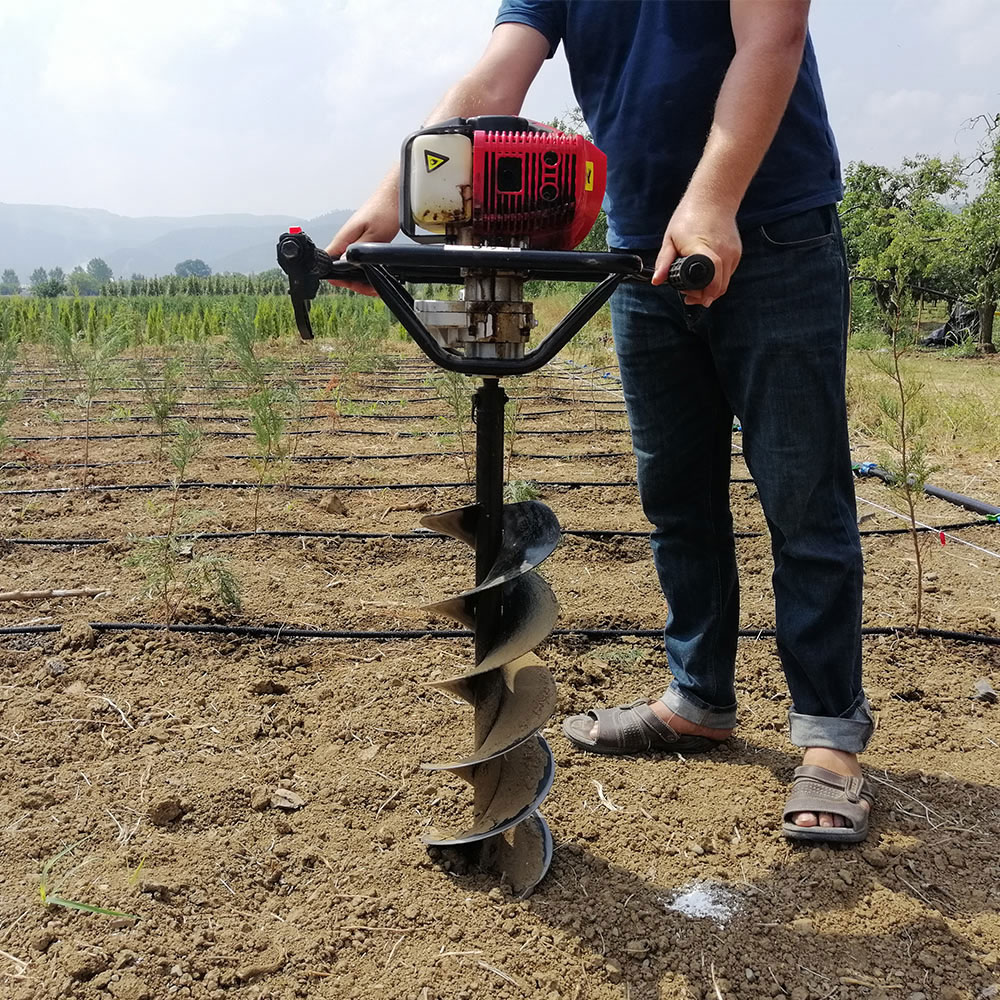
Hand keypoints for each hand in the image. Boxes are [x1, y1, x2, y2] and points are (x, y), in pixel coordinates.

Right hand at [324, 181, 399, 295]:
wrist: (394, 196)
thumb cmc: (384, 209)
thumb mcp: (374, 234)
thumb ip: (359, 251)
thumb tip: (345, 264)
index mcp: (343, 238)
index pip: (329, 262)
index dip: (338, 277)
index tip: (352, 284)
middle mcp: (345, 241)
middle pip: (341, 270)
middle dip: (355, 283)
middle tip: (370, 289)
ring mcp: (353, 242)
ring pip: (351, 268)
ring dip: (362, 279)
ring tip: (375, 286)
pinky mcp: (362, 243)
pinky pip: (359, 262)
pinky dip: (367, 271)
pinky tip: (376, 275)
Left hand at [651, 196, 741, 306]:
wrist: (713, 197)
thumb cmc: (690, 216)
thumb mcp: (670, 239)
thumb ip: (664, 262)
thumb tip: (656, 281)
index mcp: (703, 249)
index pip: (709, 281)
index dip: (700, 294)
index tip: (688, 298)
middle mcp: (722, 253)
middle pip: (718, 288)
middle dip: (703, 297)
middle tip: (689, 296)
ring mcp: (732, 253)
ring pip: (725, 284)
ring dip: (711, 290)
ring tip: (696, 288)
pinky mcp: (737, 252)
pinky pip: (729, 274)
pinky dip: (718, 280)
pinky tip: (706, 276)